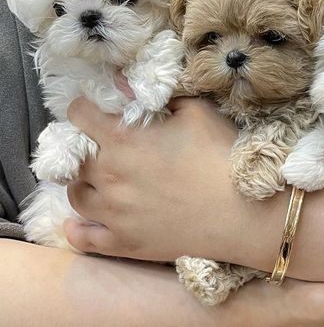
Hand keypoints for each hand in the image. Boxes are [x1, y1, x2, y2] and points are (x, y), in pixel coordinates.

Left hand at [64, 96, 245, 261]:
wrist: (245, 214)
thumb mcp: (198, 112)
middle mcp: (109, 176)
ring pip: (76, 196)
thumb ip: (158, 96)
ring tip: (98, 182)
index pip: (80, 115)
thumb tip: (122, 82)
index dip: (86, 109)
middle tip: (103, 149)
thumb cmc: (224, 157)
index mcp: (122, 140)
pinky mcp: (125, 243)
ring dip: (83, 185)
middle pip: (75, 158)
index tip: (95, 112)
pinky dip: (77, 230)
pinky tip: (78, 223)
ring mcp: (114, 214)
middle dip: (85, 149)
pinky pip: (84, 239)